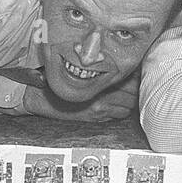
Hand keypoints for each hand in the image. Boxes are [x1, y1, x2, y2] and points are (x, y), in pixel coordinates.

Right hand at [21, 73, 138, 121]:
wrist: (43, 98)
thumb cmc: (59, 81)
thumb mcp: (78, 68)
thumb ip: (99, 66)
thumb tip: (120, 63)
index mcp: (99, 83)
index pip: (131, 81)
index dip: (137, 77)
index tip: (138, 73)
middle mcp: (103, 99)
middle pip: (133, 96)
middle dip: (136, 91)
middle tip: (135, 85)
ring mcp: (100, 111)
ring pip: (128, 108)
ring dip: (129, 102)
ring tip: (126, 95)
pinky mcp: (96, 119)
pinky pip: (117, 116)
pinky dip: (120, 111)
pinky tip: (116, 104)